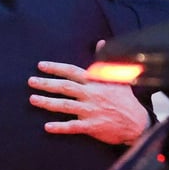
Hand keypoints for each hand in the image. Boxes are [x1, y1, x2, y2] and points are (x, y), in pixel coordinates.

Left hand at [28, 55, 149, 145]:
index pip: (72, 71)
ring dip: (48, 103)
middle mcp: (91, 95)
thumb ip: (105, 60)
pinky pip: (72, 127)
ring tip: (33, 100)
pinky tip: (47, 127)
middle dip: (46, 84)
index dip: (56, 68)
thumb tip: (101, 42)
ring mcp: (91, 111)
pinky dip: (60, 127)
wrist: (137, 123)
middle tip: (31, 81)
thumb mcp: (118, 76)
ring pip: (65, 106)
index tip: (41, 66)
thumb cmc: (125, 100)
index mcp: (95, 82)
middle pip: (65, 87)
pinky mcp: (92, 126)